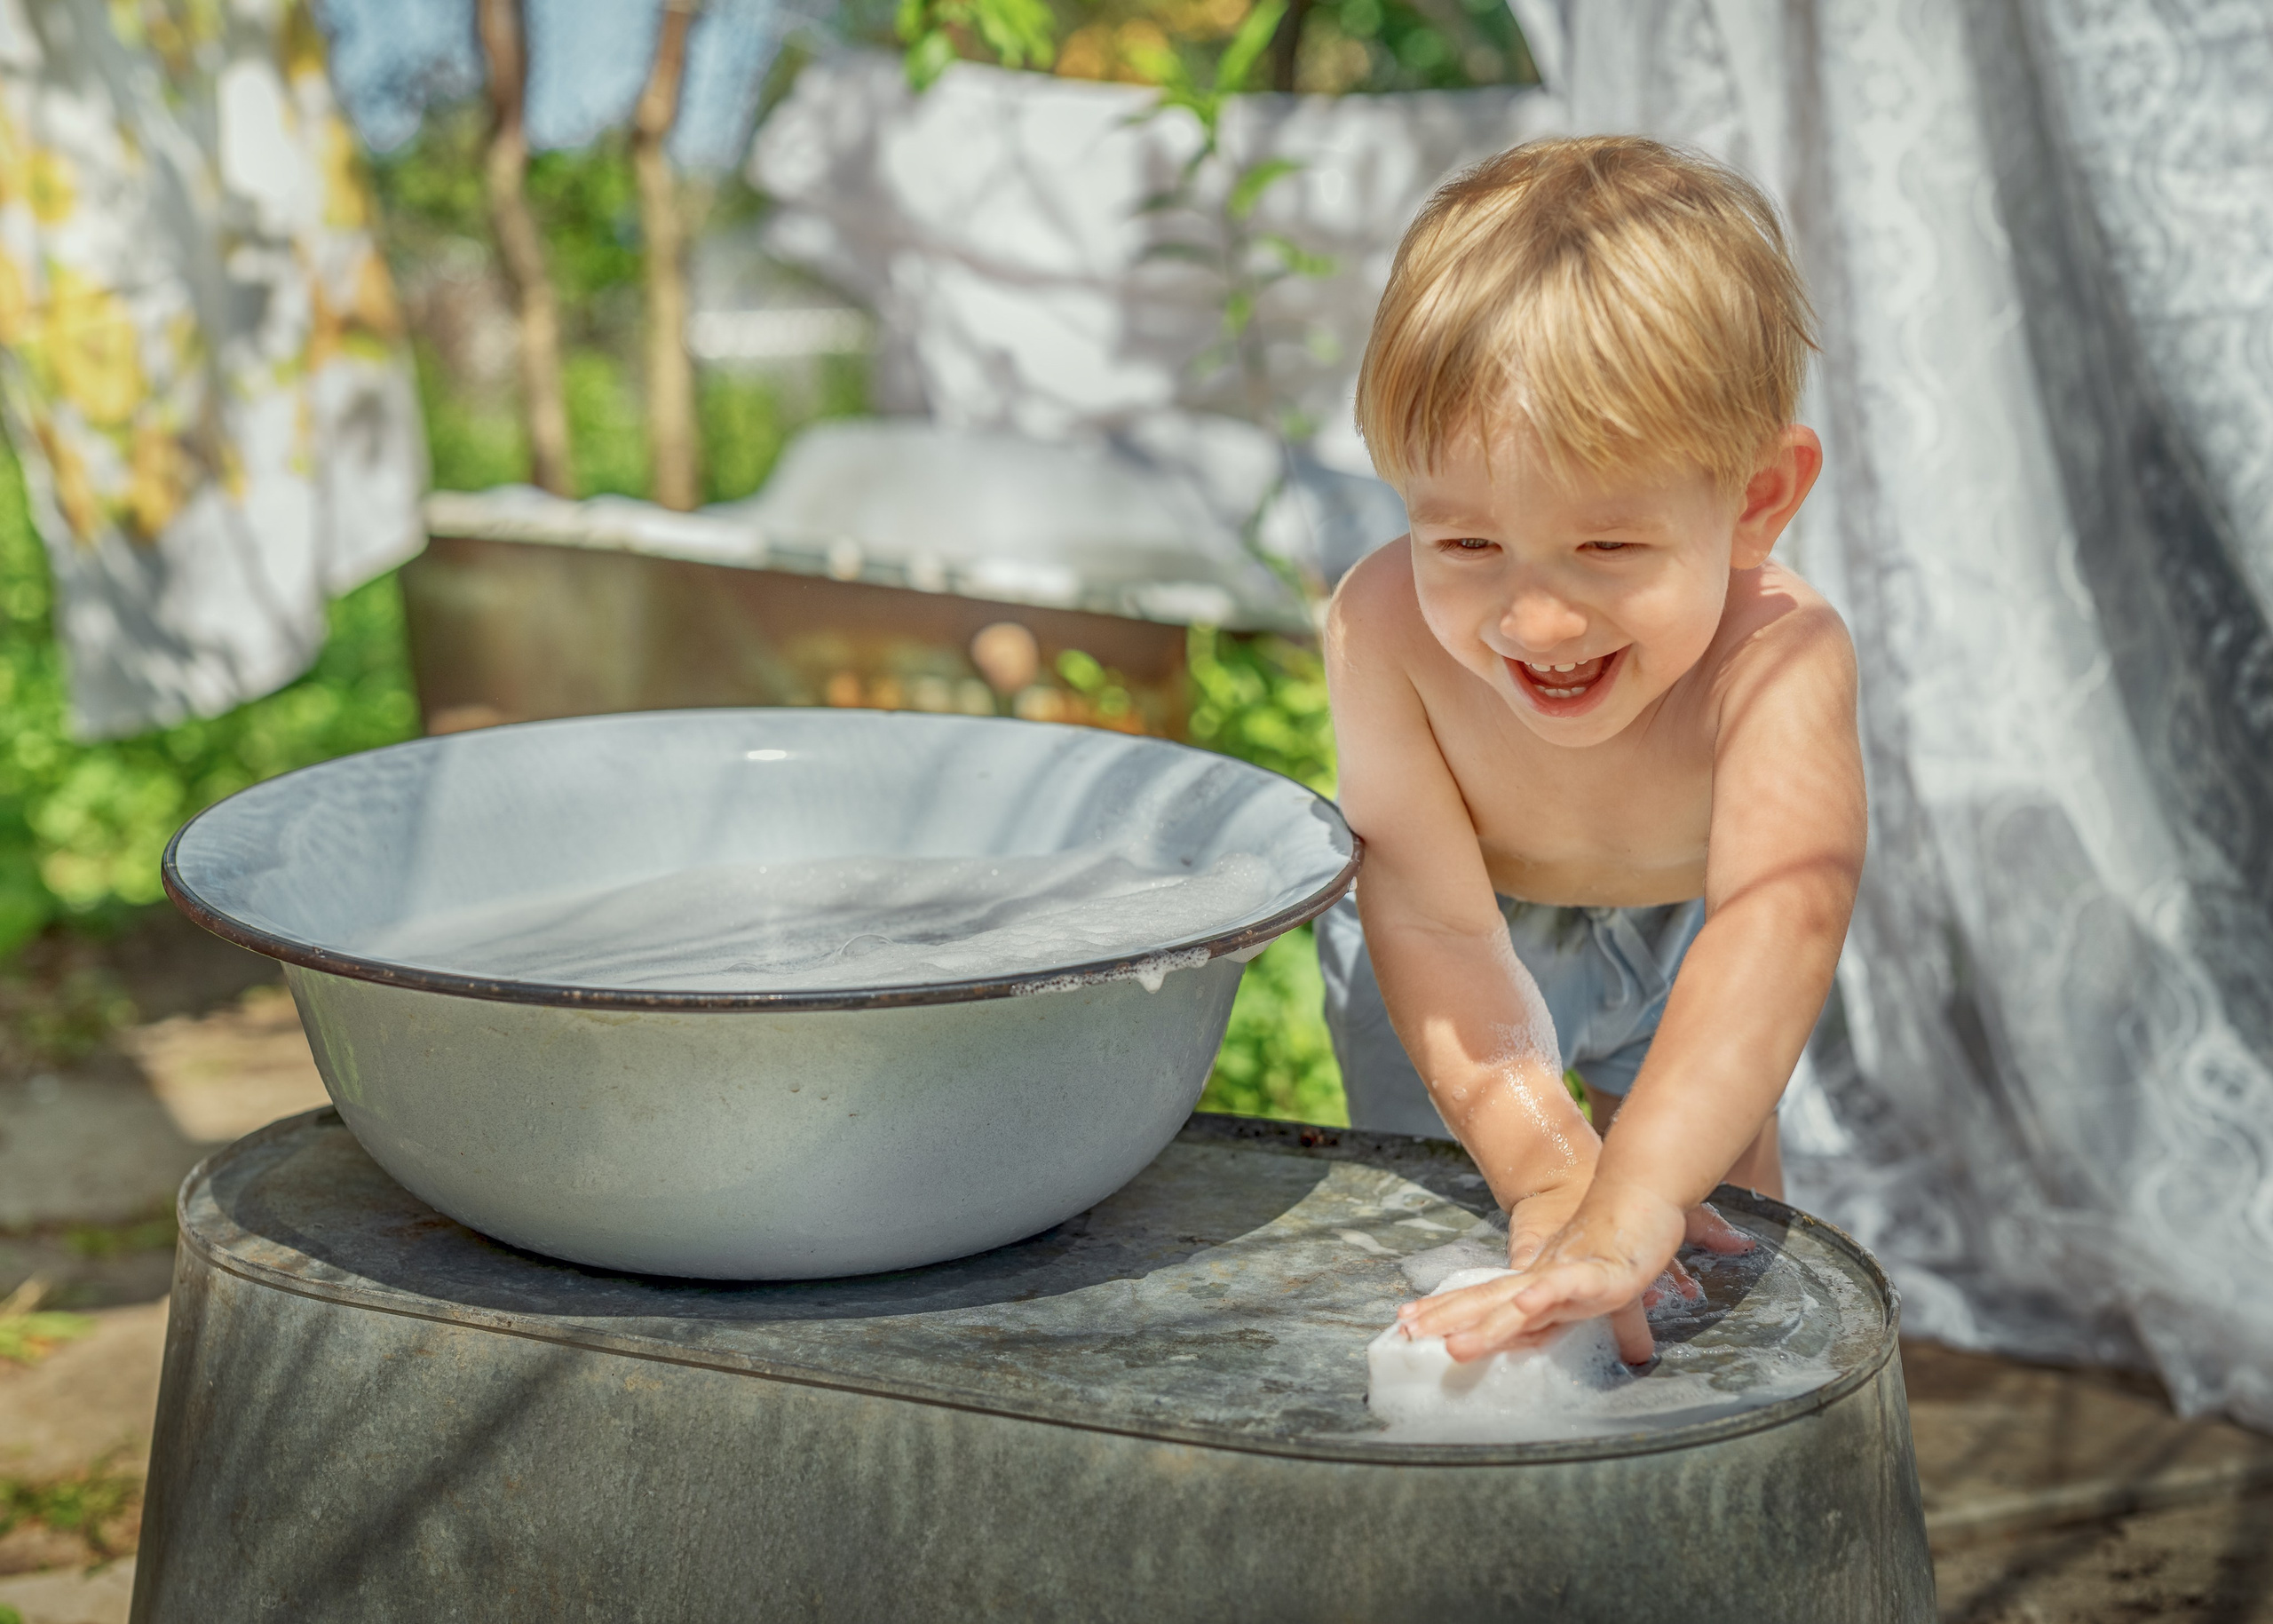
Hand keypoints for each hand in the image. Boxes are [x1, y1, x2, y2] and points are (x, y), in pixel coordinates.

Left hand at [1397, 1189, 1751, 1363]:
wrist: (1642, 1189)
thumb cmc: (1614, 1236)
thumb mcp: (1580, 1278)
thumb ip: (1559, 1304)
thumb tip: (1532, 1321)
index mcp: (1535, 1281)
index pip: (1483, 1300)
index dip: (1446, 1310)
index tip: (1405, 1321)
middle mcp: (1543, 1279)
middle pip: (1488, 1301)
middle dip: (1446, 1317)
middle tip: (1405, 1331)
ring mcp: (1568, 1275)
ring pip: (1520, 1303)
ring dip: (1487, 1324)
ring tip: (1454, 1346)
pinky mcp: (1602, 1274)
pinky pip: (1568, 1285)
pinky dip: (1545, 1295)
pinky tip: (1524, 1304)